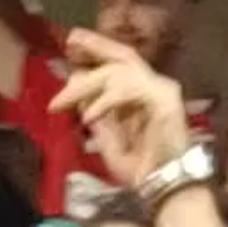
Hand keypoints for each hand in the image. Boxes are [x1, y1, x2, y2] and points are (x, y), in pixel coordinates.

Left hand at [63, 35, 193, 195]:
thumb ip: (95, 114)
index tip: (69, 52)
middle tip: (71, 39)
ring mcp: (162, 91)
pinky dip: (105, 102)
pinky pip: (129, 90)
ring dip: (86, 84)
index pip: (118, 65)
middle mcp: (154, 87)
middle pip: (123, 55)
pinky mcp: (166, 100)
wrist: (163, 187)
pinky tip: (89, 117)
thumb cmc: (141, 168)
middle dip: (95, 45)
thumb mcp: (108, 140)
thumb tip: (77, 92)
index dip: (94, 55)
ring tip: (61, 101)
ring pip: (119, 72)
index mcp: (141, 94)